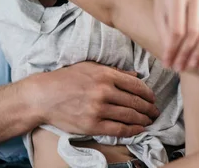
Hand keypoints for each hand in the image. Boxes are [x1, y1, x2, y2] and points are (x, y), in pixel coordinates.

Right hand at [27, 61, 159, 137]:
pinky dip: (132, 130)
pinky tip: (139, 130)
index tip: (153, 98)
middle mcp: (104, 91)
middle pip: (135, 101)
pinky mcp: (92, 125)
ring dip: (143, 120)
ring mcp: (98, 109)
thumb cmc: (66, 79)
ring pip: (129, 116)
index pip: (136, 85)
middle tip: (155, 112)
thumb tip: (135, 76)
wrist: (43, 96)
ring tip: (149, 121)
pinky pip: (118, 129)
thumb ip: (114, 71)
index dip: (148, 93)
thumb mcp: (90, 67)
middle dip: (149, 108)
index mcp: (105, 74)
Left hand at [154, 0, 198, 70]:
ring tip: (192, 65)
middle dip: (186, 53)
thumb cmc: (167, 0)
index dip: (172, 49)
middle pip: (194, 31)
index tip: (167, 63)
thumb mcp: (160, 13)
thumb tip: (170, 58)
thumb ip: (165, 33)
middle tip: (180, 68)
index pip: (177, 29)